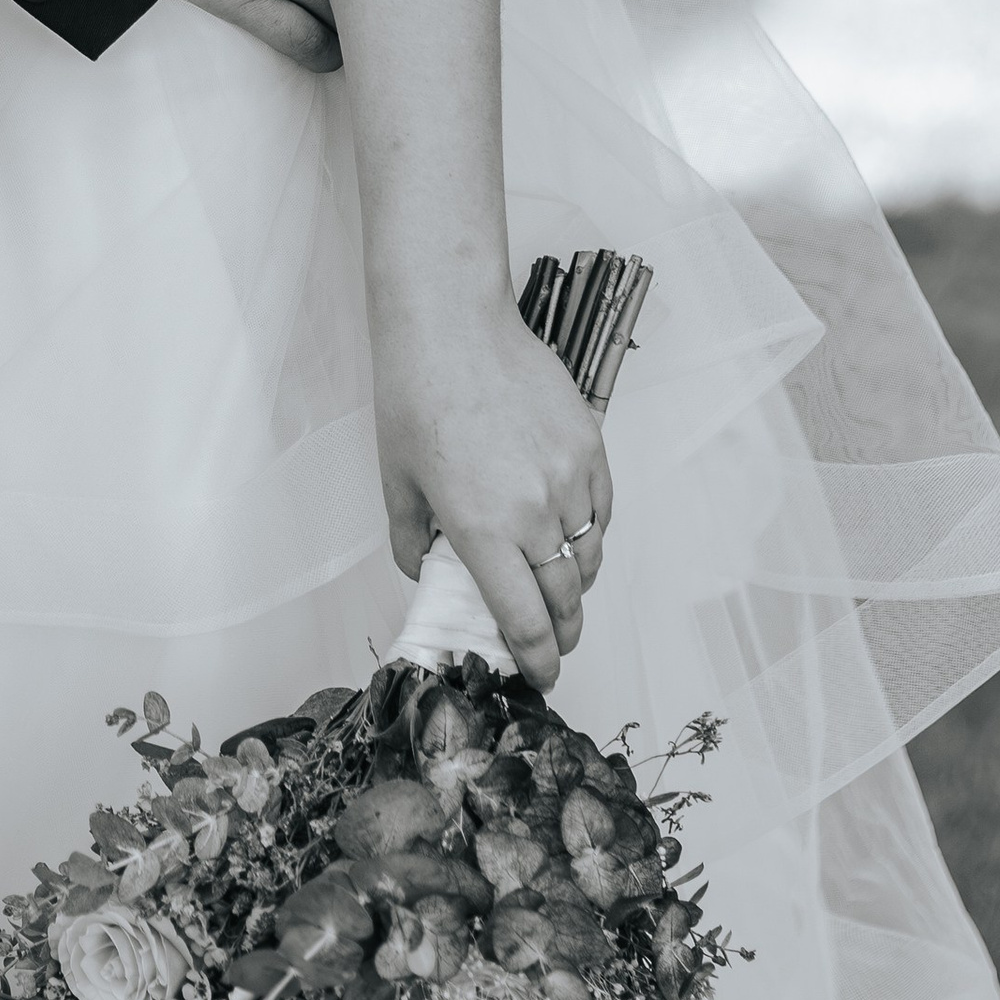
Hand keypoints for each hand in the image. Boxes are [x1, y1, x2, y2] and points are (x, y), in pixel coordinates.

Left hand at [375, 305, 611, 690]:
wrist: (453, 324)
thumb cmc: (415, 394)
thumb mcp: (397, 479)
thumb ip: (411, 539)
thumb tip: (428, 571)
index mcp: (483, 529)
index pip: (525, 620)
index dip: (537, 659)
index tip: (542, 676)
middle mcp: (535, 511)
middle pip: (565, 599)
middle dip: (561, 633)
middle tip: (552, 644)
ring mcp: (569, 478)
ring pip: (589, 557)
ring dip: (576, 584)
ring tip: (558, 589)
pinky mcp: (591, 447)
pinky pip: (601, 511)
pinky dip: (590, 533)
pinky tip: (569, 532)